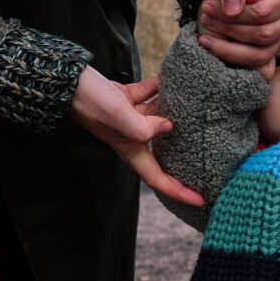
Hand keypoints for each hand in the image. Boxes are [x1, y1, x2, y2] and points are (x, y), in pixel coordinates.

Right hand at [69, 67, 203, 206]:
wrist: (68, 80)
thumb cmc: (91, 102)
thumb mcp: (119, 117)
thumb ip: (146, 126)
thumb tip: (170, 126)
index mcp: (131, 149)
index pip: (158, 179)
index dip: (179, 192)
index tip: (201, 200)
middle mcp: (133, 136)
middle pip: (164, 153)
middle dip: (185, 158)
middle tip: (211, 162)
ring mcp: (130, 117)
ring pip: (161, 118)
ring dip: (177, 114)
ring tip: (200, 113)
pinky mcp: (127, 98)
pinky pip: (150, 94)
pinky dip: (160, 88)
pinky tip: (172, 80)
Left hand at [197, 0, 279, 77]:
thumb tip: (233, 9)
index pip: (265, 11)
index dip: (236, 13)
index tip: (206, 5)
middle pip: (264, 33)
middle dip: (229, 28)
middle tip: (203, 14)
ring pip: (261, 52)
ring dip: (228, 45)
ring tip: (205, 28)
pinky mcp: (272, 49)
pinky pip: (256, 64)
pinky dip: (231, 56)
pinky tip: (210, 44)